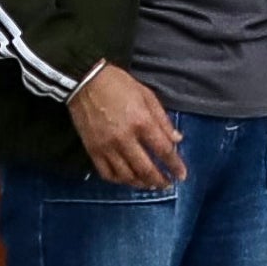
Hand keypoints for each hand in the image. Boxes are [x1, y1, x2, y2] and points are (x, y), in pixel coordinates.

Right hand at [69, 62, 183, 188]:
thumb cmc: (118, 84)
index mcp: (141, 122)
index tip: (181, 175)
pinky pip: (107, 173)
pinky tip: (127, 179)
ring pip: (127, 175)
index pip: (163, 150)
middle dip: (160, 180)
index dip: (175, 165)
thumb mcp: (147, 95)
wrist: (85, 81)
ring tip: (150, 184)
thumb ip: (162, 119)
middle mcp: (125, 138)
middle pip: (146, 168)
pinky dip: (119, 180)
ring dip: (141, 183)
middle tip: (167, 184)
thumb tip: (177, 139)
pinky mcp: (93, 150)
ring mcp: (107, 146)